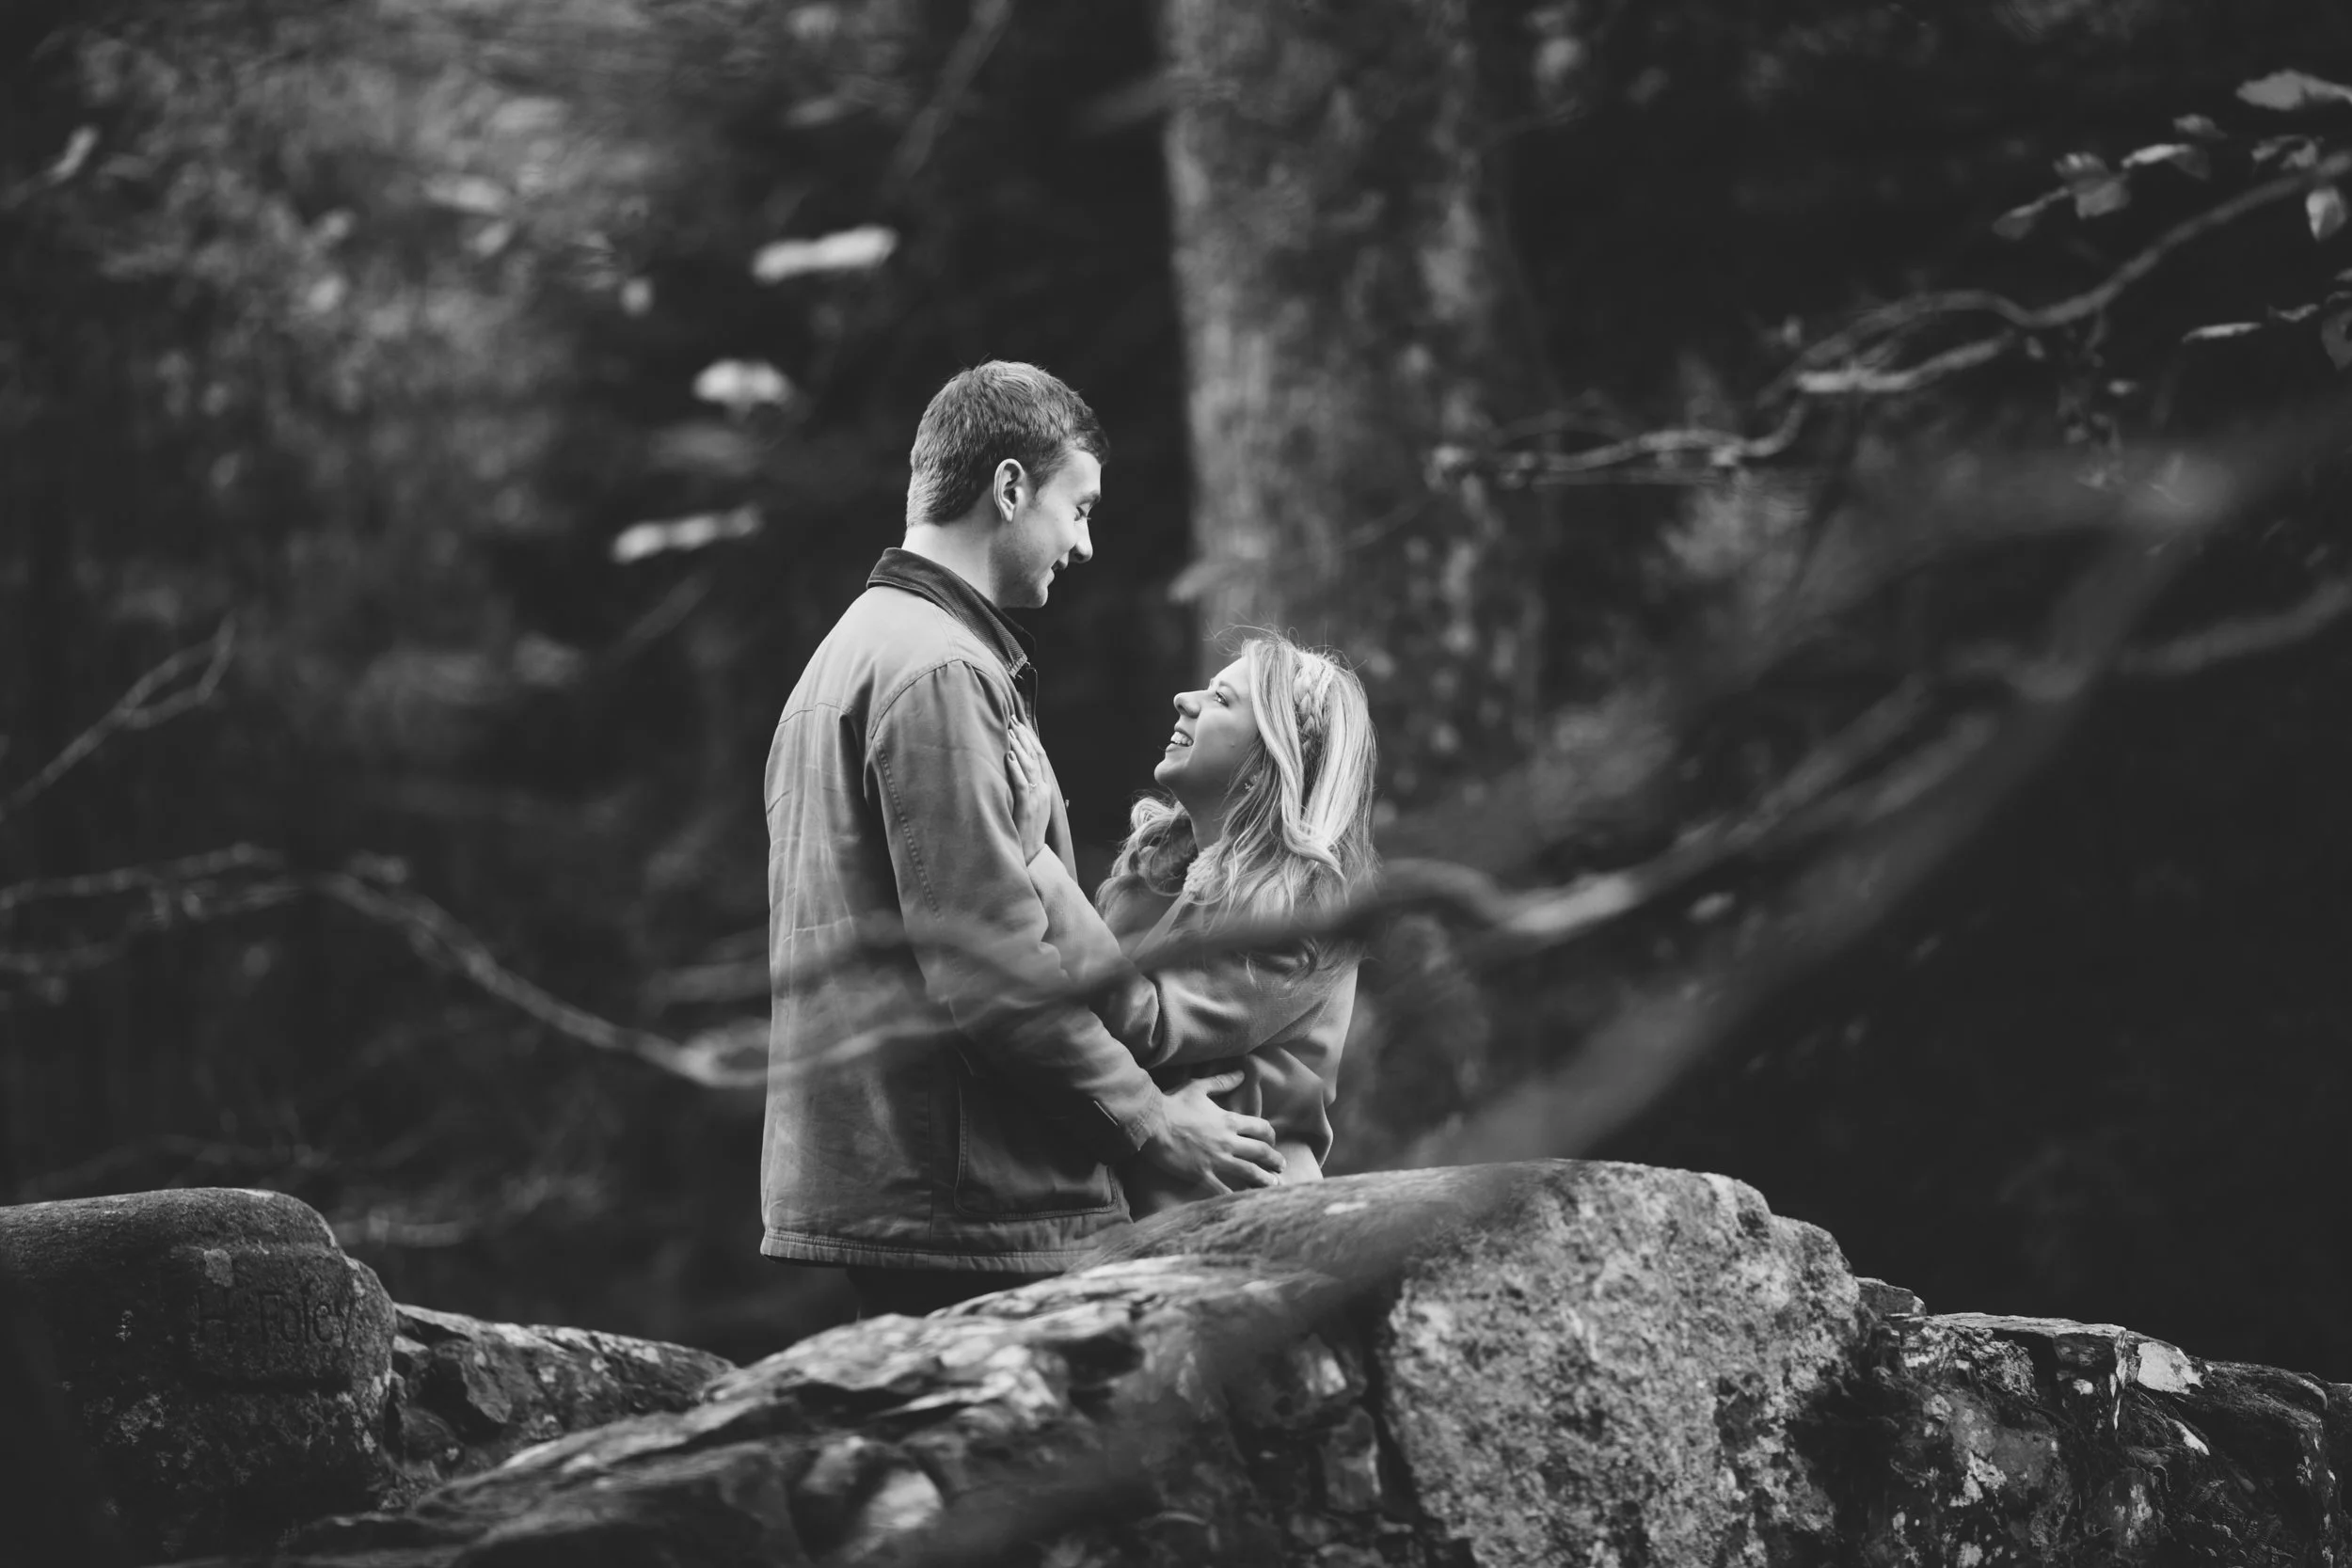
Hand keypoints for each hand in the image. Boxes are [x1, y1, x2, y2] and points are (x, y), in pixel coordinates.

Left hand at [1007, 720, 1051, 857]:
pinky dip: (1015, 769)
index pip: (1041, 758)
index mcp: (1046, 789)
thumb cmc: (1029, 831)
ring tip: (1011, 732)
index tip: (1021, 725)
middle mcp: (1044, 791)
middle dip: (1024, 738)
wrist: (1032, 854)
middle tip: (1013, 721)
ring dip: (1019, 748)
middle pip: (1036, 758)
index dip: (1032, 740)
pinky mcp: (1027, 807)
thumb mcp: (1035, 808)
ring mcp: (1036, 799)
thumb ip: (1033, 790)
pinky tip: (1008, 756)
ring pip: (1030, 767)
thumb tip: (1029, 774)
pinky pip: (1021, 784)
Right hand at [1137, 1074, 1283, 1193]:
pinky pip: (1223, 1190)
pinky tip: (1244, 1202)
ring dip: (1264, 1179)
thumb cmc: (1174, 1103)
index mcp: (1229, 1120)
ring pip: (1249, 1172)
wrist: (1151, 1123)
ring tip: (1274, 1186)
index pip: (1261, 1128)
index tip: (1272, 1141)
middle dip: (1274, 1160)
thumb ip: (1222, 1082)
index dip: (1270, 1135)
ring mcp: (1216, 1160)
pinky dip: (1235, 1197)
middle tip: (1281, 1166)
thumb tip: (1241, 1074)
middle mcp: (1228, 1141)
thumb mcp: (1199, 1087)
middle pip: (1260, 1152)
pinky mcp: (1202, 1174)